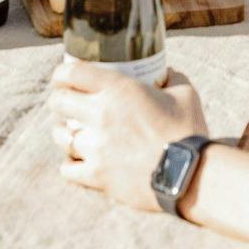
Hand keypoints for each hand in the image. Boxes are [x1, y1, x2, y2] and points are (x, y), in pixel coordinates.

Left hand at [49, 60, 206, 213]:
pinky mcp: (97, 175)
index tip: (62, 76)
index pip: (72, 73)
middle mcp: (100, 114)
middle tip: (66, 103)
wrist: (190, 174)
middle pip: (58, 101)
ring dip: (62, 132)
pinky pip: (67, 169)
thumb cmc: (189, 132)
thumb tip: (166, 73)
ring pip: (59, 136)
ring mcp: (95, 147)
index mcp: (118, 89)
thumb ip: (172, 78)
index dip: (62, 72)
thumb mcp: (185, 94)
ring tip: (69, 132)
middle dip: (59, 100)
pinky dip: (69, 164)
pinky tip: (77, 161)